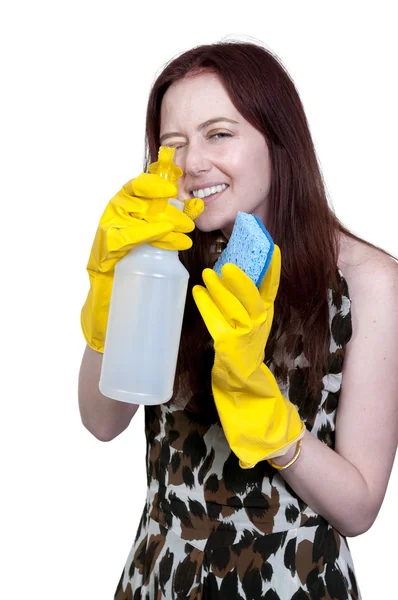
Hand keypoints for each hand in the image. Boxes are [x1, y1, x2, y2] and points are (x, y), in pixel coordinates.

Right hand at [81, 173, 203, 351]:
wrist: (109, 300)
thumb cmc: (132, 267)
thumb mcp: (152, 241)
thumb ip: (169, 223)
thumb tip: (197, 207)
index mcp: (122, 208)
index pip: (136, 187)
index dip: (154, 184)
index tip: (173, 189)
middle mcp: (112, 215)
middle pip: (139, 201)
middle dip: (168, 210)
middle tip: (189, 223)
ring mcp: (106, 232)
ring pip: (134, 218)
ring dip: (163, 225)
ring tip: (185, 237)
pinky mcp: (103, 251)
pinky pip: (125, 237)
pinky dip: (146, 234)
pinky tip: (163, 236)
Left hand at [192, 246, 280, 380]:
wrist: (242, 370)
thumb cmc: (246, 336)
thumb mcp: (255, 315)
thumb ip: (249, 295)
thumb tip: (232, 264)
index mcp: (266, 310)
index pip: (272, 286)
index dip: (273, 268)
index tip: (272, 248)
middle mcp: (259, 320)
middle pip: (252, 298)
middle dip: (240, 281)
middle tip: (227, 266)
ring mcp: (244, 332)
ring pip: (231, 308)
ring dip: (218, 290)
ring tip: (206, 274)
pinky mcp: (227, 341)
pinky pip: (215, 319)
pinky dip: (205, 304)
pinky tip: (198, 291)